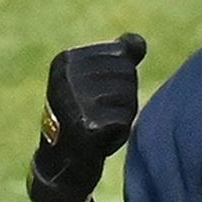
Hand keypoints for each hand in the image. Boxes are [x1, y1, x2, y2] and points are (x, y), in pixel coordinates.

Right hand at [28, 33, 146, 201]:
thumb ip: (119, 58)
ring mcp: (76, 99)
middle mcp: (67, 75)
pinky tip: (99, 138)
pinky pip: (124, 121)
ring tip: (98, 123)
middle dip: (122, 97)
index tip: (96, 94)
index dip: (119, 79)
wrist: (63, 160)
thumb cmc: (86, 116)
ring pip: (128, 98)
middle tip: (98, 112)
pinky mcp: (87, 124)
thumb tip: (138, 41)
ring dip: (122, 115)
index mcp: (67, 59)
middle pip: (128, 75)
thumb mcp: (97, 81)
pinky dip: (118, 134)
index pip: (122, 55)